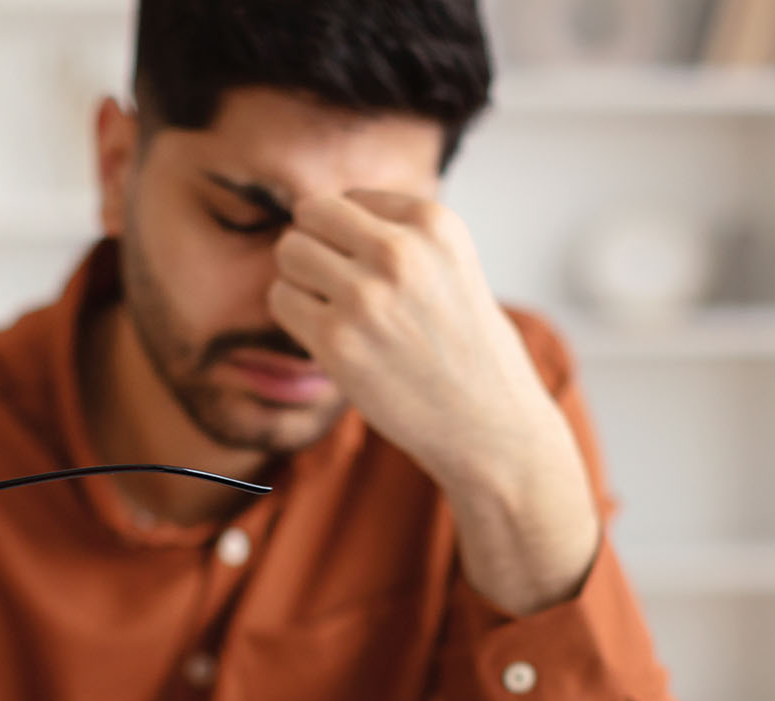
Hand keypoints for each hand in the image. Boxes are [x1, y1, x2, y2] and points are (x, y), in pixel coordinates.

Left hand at [268, 192, 598, 615]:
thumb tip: (319, 215)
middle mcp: (399, 251)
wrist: (492, 429)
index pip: (351, 197)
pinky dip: (297, 319)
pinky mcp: (338, 342)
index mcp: (435, 223)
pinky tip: (333, 341)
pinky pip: (282, 301)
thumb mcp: (454, 267)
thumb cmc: (472, 353)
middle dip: (317, 249)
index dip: (351, 237)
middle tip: (340, 291)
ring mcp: (365, 297)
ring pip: (289, 254)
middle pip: (310, 215)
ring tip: (338, 315)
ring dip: (303, 282)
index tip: (375, 274)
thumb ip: (400, 236)